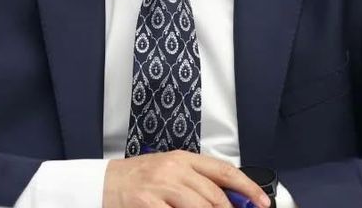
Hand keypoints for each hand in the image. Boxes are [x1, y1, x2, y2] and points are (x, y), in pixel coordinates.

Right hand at [103, 150, 270, 207]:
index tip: (262, 202)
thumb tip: (227, 200)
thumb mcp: (168, 173)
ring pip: (201, 206)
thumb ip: (195, 183)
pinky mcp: (147, 201)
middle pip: (215, 194)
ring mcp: (160, 185)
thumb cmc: (134, 180)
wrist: (100, 184)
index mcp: (182, 158)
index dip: (247, 188)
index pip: (224, 170)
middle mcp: (174, 168)